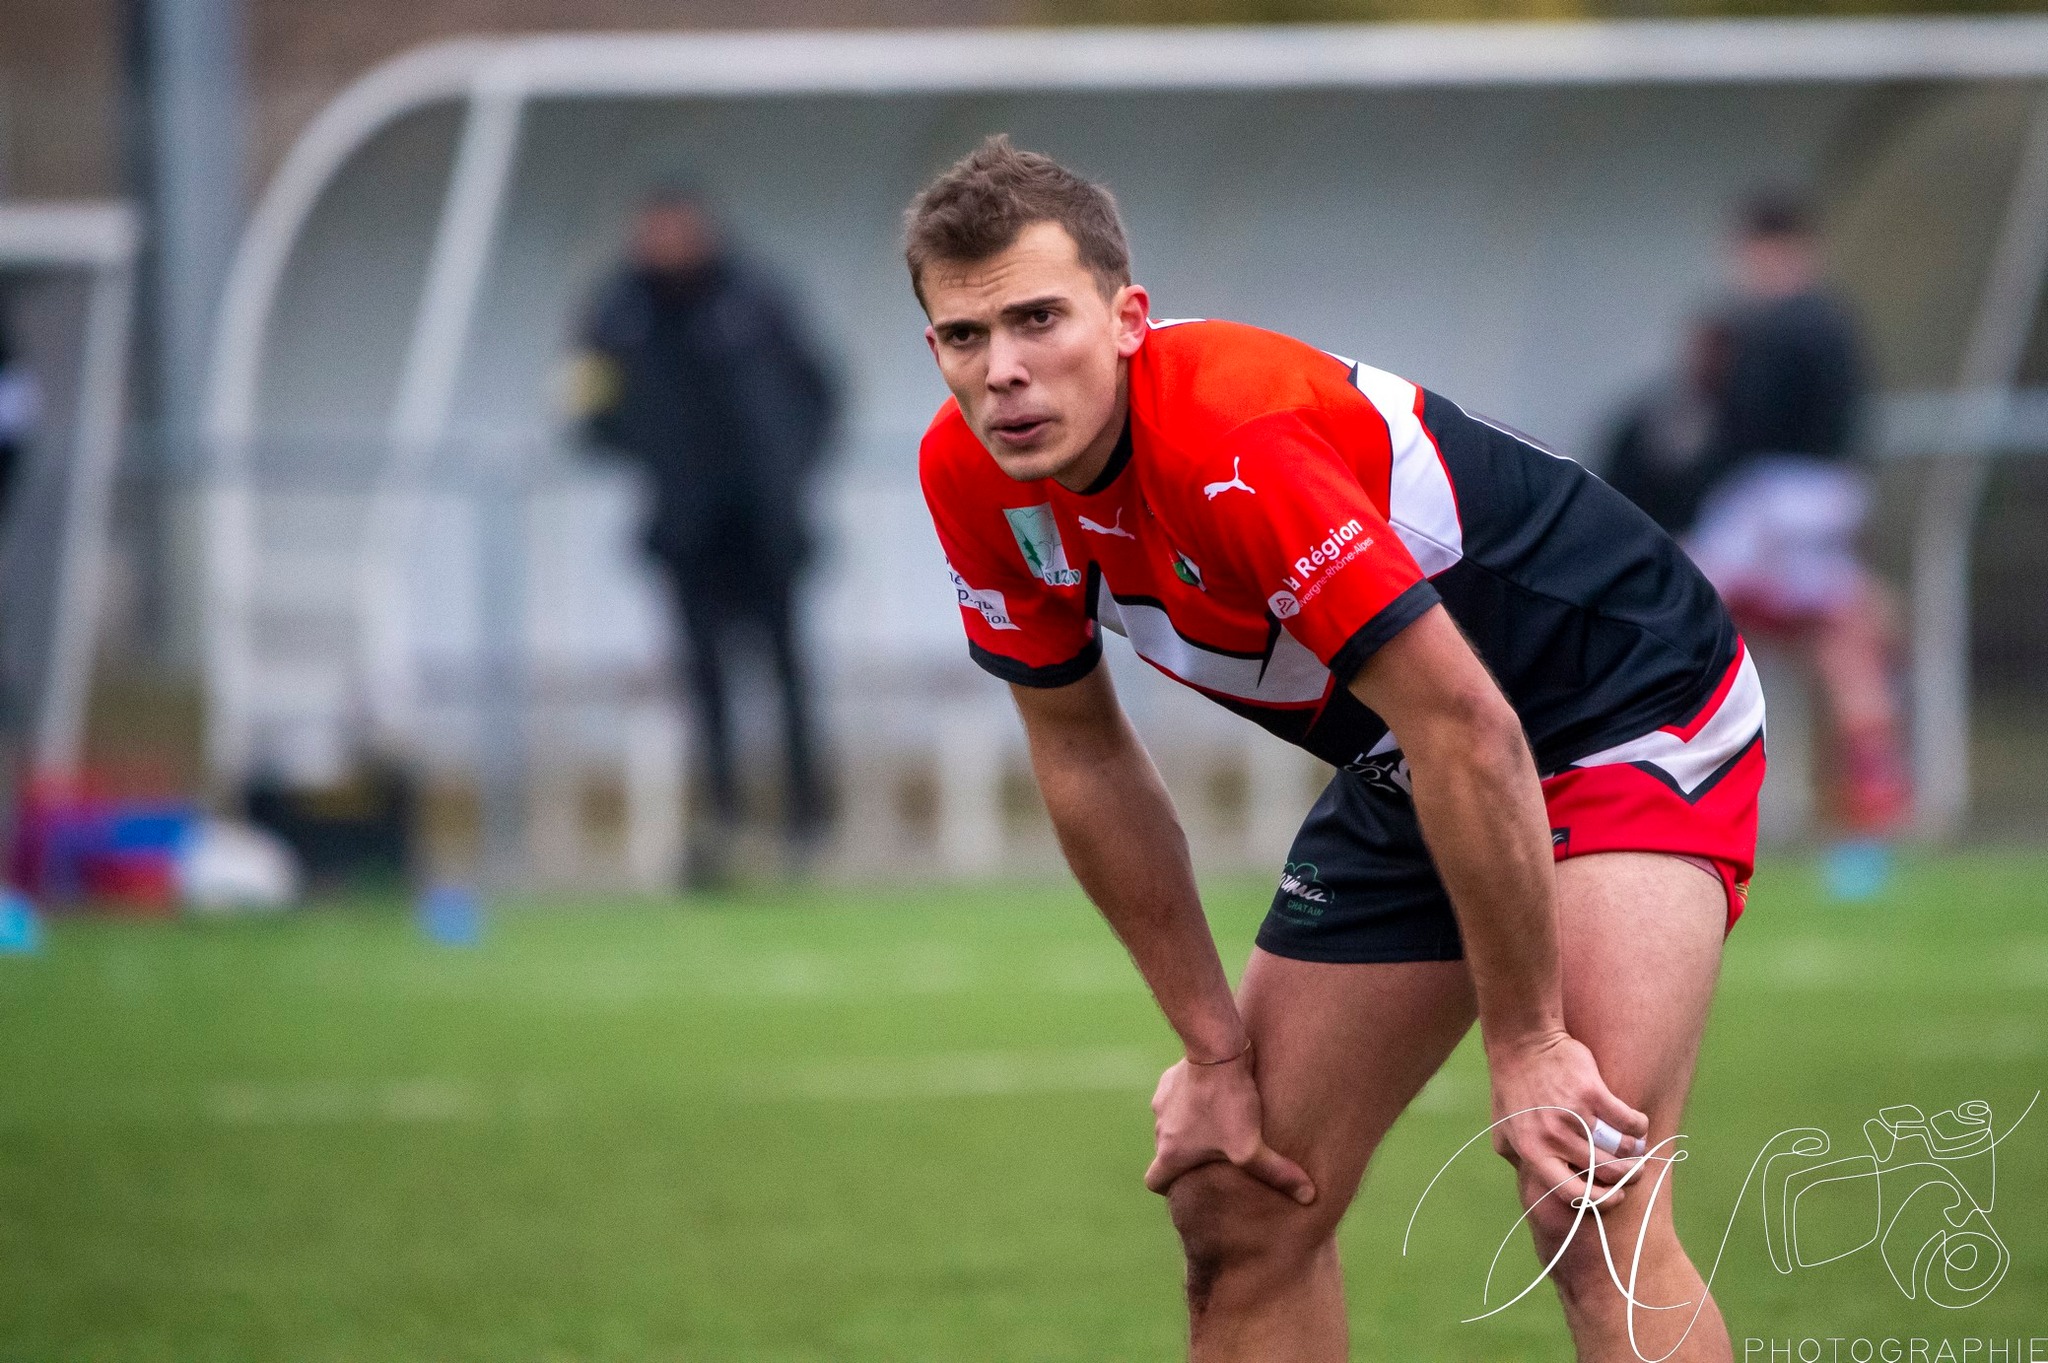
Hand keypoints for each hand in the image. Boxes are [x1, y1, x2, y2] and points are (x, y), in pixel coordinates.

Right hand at [1144, 1047, 1316, 1204]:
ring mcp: (1162, 1100)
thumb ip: (1276, 1174)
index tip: (1193, 1185)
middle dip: (1190, 1156)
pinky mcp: (1171, 1078)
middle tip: (1219, 1156)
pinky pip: (1180, 1097)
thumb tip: (1308, 1196)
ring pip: (1173, 1123)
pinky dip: (1195, 1100)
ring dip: (1193, 1126)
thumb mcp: (1251, 1145)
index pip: (1155, 1182)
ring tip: (1224, 1122)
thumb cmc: (1228, 1103)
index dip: (1172, 1189)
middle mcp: (1159, 1128)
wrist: (1216, 1050)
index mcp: (1170, 1151)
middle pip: (1169, 1152)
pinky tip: (1220, 1095)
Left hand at [1487, 1030, 1648, 1208]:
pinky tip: (1637, 1124)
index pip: (1573, 1195)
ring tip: (1634, 1148)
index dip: (1601, 1201)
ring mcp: (1575, 1116)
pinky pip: (1629, 1121)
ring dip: (1634, 1153)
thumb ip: (1520, 1162)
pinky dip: (1639, 1126)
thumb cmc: (1512, 1089)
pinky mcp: (1593, 1093)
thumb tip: (1540, 1188)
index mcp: (1533, 1152)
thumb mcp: (1502, 1131)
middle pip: (1606, 1173)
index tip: (1616, 1196)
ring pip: (1621, 1149)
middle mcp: (1554, 1138)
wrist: (1521, 1044)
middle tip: (1633, 1172)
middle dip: (1626, 1177)